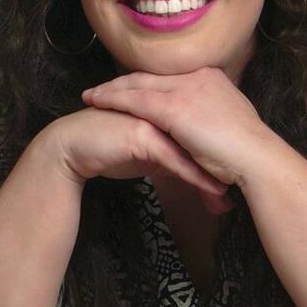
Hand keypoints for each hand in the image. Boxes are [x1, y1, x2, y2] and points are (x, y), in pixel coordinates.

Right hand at [35, 107, 229, 212]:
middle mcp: (162, 109)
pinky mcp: (142, 135)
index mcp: (165, 108)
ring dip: (211, 175)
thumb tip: (188, 169)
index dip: (215, 156)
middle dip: (218, 167)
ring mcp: (153, 120)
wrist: (72, 148)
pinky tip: (209, 192)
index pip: (198, 132)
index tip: (233, 179)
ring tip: (226, 198)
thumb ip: (168, 155)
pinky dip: (194, 177)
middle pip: (200, 139)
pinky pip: (174, 158)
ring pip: (191, 149)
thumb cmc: (106, 148)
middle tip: (234, 194)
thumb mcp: (146, 155)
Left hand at [82, 67, 280, 186]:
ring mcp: (185, 90)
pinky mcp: (174, 108)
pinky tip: (96, 102)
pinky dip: (113, 100)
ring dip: (111, 90)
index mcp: (210, 77)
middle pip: (149, 76)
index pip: (167, 76)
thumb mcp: (229, 124)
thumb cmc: (247, 151)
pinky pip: (135, 100)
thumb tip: (201, 125)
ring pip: (137, 85)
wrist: (258, 158)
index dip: (144, 81)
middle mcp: (196, 76)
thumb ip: (211, 116)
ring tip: (90, 95)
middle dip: (122, 82)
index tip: (126, 86)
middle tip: (100, 89)